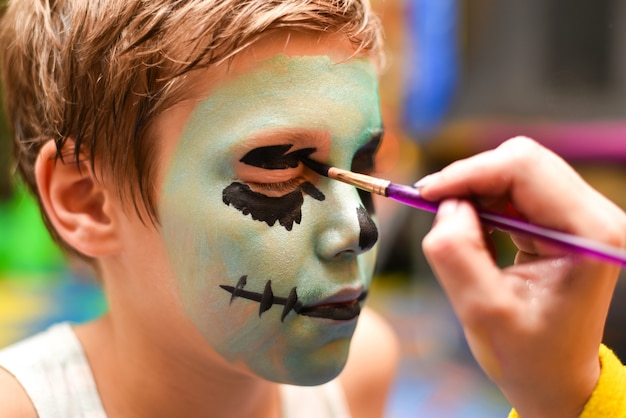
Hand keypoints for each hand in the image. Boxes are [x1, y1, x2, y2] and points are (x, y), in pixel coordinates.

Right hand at [417, 137, 625, 417]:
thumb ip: (456, 252)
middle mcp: (595, 216)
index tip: (426, 194)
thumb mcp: (482, 310)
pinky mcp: (565, 220)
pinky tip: (474, 229)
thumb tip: (445, 204)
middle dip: (470, 179)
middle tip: (433, 207)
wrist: (556, 377)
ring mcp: (583, 216)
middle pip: (522, 161)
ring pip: (516, 171)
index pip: (524, 168)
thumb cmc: (528, 355)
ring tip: (454, 227)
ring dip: (476, 191)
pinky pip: (517, 189)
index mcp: (589, 235)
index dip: (468, 173)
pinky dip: (485, 201)